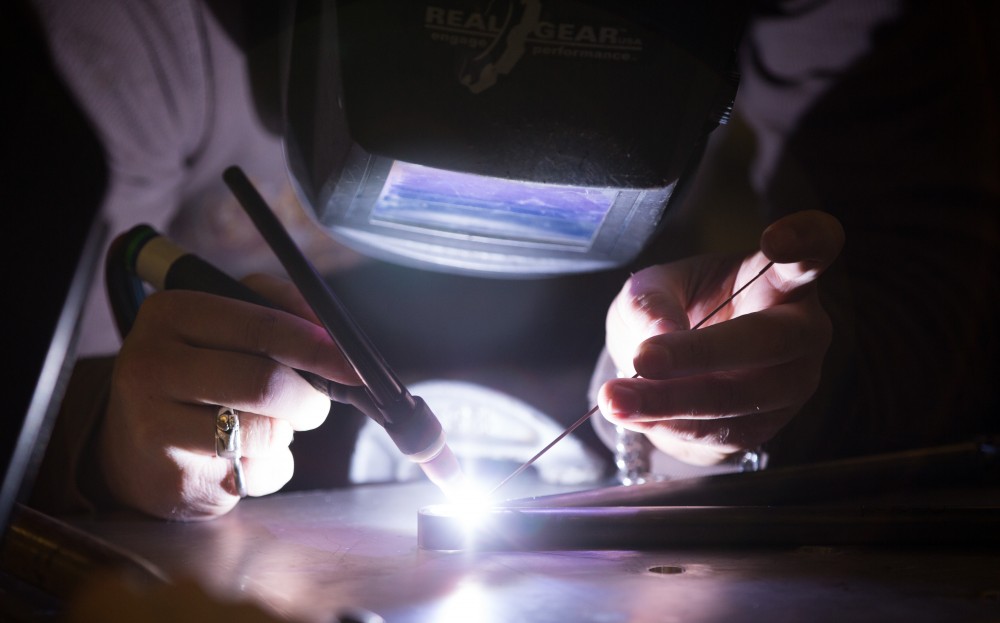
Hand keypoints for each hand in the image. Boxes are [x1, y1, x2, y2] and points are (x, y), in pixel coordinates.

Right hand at [100, 274, 358, 519]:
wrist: (134, 443)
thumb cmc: (199, 371)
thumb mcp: (227, 322)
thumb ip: (281, 310)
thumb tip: (332, 329)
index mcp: (171, 314)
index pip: (262, 327)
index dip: (318, 347)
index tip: (354, 365)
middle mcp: (151, 366)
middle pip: (265, 384)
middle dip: (309, 399)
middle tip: (314, 406)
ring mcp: (155, 427)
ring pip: (264, 432)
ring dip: (287, 434)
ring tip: (270, 427)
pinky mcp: (173, 480)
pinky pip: (256, 474)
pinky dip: (270, 467)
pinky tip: (245, 458)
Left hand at [599, 210, 844, 465]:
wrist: (678, 371)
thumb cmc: (676, 310)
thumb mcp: (653, 289)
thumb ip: (651, 302)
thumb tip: (658, 336)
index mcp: (781, 279)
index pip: (811, 256)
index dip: (805, 244)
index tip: (775, 241)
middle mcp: (802, 332)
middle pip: (766, 341)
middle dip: (700, 354)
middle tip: (644, 358)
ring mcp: (791, 385)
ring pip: (737, 399)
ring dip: (670, 402)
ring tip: (615, 399)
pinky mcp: (767, 428)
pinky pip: (718, 434)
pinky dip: (669, 426)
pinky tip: (632, 415)